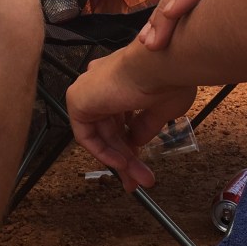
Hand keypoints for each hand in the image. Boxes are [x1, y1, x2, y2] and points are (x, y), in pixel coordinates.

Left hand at [66, 50, 196, 192]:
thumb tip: (137, 141)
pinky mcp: (78, 99)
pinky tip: (121, 164)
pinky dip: (102, 152)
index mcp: (121, 77)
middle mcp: (103, 82)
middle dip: (128, 157)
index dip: (131, 140)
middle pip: (111, 129)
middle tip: (141, 178)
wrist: (160, 65)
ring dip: (120, 160)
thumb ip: (146, 125)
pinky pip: (86, 135)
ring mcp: (89, 90)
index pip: (120, 115)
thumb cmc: (168, 78)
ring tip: (137, 179)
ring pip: (102, 135)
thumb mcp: (163, 108)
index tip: (144, 159)